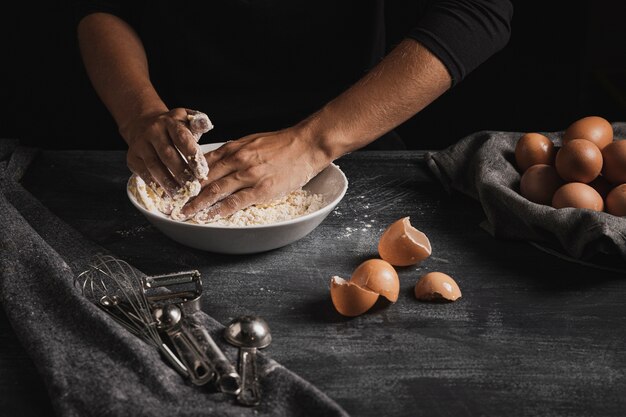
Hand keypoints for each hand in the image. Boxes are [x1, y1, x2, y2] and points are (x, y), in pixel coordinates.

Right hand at [122, 108, 211, 195]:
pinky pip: (143, 174)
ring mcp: (140, 145)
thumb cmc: (172, 127)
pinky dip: (155, 186)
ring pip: (154, 166)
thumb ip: (198, 122)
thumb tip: (205, 124)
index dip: (192, 155)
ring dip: (168, 182)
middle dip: (182, 173)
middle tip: (193, 187)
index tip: (202, 171)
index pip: (181, 138)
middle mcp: (153, 131)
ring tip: (181, 194)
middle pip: (167, 154)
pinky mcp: (132, 158)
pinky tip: (166, 196)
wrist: (143, 124)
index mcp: (169, 122)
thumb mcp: (186, 119)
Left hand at [180, 126, 331, 219]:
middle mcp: (237, 160)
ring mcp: (249, 175)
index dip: (187, 176)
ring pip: (216, 191)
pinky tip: (208, 217)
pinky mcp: (261, 189)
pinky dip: (219, 210)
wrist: (306, 145)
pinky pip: (235, 202)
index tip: (176, 186)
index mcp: (234, 148)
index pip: (203, 163)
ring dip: (198, 204)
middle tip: (172, 204)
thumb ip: (234, 151)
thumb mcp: (252, 141)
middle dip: (187, 193)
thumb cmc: (282, 143)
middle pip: (205, 179)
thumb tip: (219, 160)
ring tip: (185, 214)